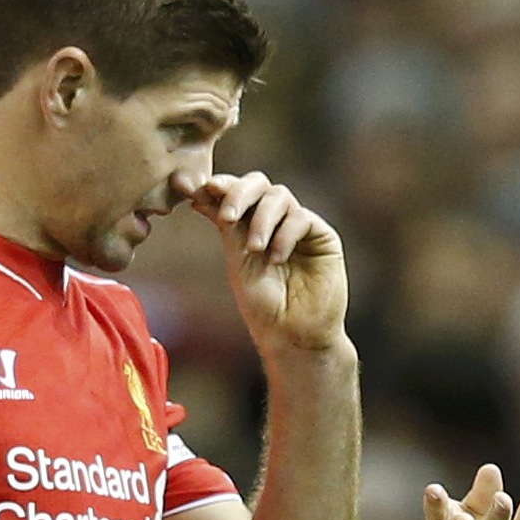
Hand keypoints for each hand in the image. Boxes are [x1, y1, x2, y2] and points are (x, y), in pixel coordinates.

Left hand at [193, 173, 347, 361]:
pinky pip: (301, 218)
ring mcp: (299, 227)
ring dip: (262, 220)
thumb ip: (225, 223)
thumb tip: (197, 191)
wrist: (292, 335)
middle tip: (227, 216)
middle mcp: (275, 221)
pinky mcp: (322, 237)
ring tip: (256, 249)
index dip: (221, 185)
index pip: (236, 192)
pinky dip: (285, 235)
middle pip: (258, 183)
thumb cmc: (263, 306)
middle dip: (239, 194)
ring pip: (279, 196)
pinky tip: (278, 259)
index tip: (201, 189)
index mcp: (249, 225)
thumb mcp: (237, 258)